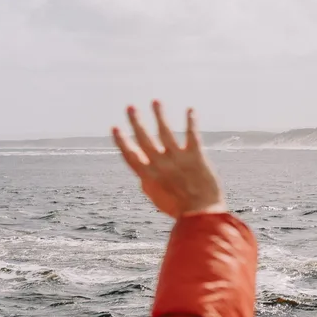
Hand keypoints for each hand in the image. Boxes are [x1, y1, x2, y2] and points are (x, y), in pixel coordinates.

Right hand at [112, 102, 225, 217]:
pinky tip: (190, 110)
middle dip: (136, 121)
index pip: (130, 155)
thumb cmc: (180, 211)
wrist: (202, 215)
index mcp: (148, 176)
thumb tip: (143, 175)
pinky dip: (191, 121)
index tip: (115, 128)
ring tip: (156, 101)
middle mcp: (160, 164)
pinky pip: (192, 134)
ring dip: (159, 115)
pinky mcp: (195, 156)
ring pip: (165, 131)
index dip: (121, 141)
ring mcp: (177, 158)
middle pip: (144, 138)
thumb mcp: (157, 199)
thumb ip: (149, 184)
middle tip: (130, 107)